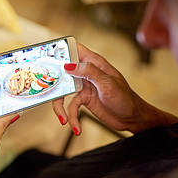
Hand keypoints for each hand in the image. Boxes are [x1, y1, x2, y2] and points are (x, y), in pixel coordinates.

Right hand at [53, 43, 177, 134]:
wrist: (132, 118)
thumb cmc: (125, 98)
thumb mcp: (108, 84)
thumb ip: (89, 72)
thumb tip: (69, 65)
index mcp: (94, 63)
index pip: (74, 49)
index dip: (61, 50)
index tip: (47, 56)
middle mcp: (86, 73)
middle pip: (62, 72)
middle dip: (52, 81)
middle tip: (45, 90)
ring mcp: (83, 86)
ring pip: (63, 93)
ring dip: (60, 108)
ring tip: (63, 120)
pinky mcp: (83, 100)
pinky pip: (71, 107)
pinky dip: (72, 118)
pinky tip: (76, 128)